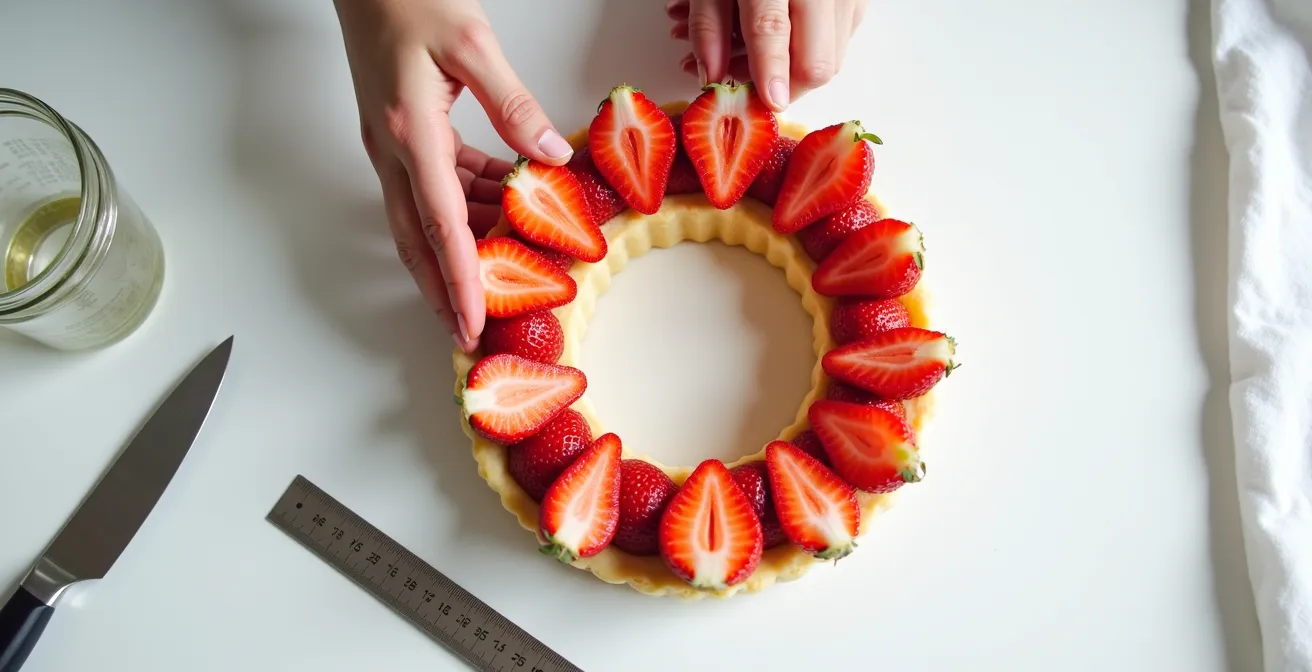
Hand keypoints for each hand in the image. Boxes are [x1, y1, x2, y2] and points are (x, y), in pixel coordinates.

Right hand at [333, 0, 575, 352]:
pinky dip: (469, 203)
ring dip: (464, 246)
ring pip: (428, 215)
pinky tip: (506, 204)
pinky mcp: (402, 131)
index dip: (460, 283)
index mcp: (409, 134)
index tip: (472, 326)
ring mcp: (392, 143)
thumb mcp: (473, 45)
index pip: (441, 228)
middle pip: (419, 241)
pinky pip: (437, 183)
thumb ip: (514, 105)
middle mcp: (392, 149)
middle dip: (445, 292)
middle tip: (472, 333)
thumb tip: (549, 157)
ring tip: (507, 272)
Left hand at [666, 0, 867, 110]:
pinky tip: (775, 40)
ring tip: (742, 59)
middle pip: (818, 61)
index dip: (768, 72)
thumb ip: (708, 27)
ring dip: (790, 72)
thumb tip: (711, 77)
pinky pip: (837, 39)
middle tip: (744, 86)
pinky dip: (804, 49)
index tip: (767, 104)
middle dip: (783, 88)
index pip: (773, 29)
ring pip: (831, 56)